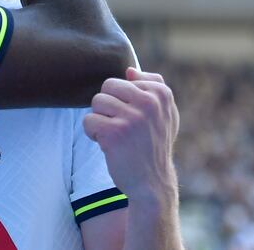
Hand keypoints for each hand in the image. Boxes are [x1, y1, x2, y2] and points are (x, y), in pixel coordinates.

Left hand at [83, 68, 179, 200]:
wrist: (152, 183)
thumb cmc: (154, 145)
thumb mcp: (165, 115)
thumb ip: (153, 87)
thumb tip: (129, 70)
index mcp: (161, 94)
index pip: (123, 79)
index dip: (123, 100)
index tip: (136, 119)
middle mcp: (149, 103)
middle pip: (107, 86)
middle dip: (108, 106)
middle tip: (121, 126)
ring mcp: (132, 117)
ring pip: (96, 102)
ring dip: (100, 120)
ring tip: (116, 135)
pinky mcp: (114, 132)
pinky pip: (88, 120)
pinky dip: (93, 133)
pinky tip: (108, 145)